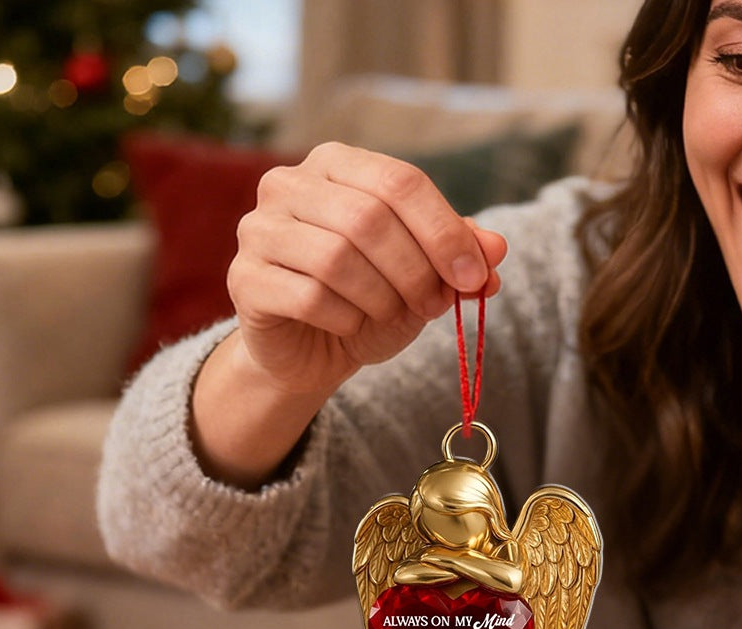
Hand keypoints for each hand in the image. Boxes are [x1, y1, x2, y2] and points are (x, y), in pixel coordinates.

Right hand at [229, 142, 505, 393]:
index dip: (445, 232)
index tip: (475, 278)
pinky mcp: (244, 278)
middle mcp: (289, 183)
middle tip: (433, 306)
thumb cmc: (369, 300)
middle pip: (369, 219)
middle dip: (415, 272)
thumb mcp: (424, 275)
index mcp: (337, 164)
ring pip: (337, 260)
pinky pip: (309, 297)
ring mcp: (259, 228)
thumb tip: (496, 250)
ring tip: (388, 314)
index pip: (400, 182)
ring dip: (380, 298)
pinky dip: (345, 319)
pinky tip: (349, 326)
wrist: (311, 350)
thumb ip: (459, 255)